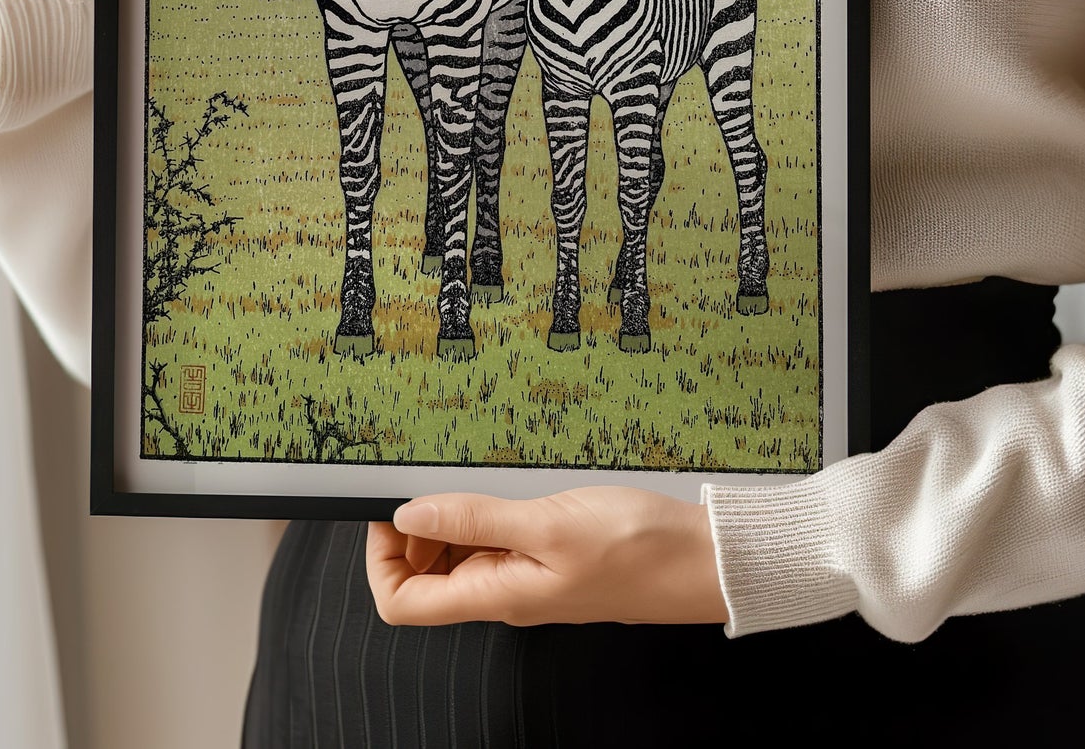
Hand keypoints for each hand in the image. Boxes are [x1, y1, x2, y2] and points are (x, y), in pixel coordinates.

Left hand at [365, 487, 728, 627]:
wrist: (703, 561)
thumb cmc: (639, 547)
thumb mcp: (547, 523)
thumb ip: (475, 519)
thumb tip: (407, 516)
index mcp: (496, 597)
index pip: (403, 603)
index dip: (381, 559)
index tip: (390, 510)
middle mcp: (505, 594)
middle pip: (425, 578)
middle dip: (414, 532)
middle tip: (433, 484)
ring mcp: (528, 578)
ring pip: (460, 558)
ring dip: (452, 519)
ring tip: (476, 481)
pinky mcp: (550, 559)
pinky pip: (498, 544)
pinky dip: (488, 514)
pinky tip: (508, 487)